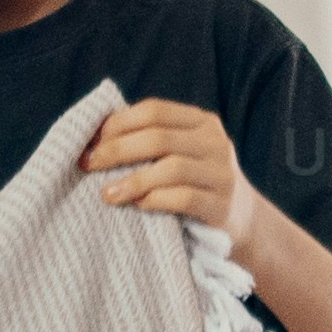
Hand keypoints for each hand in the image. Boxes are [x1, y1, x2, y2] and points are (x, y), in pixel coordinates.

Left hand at [81, 97, 262, 253]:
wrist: (243, 220)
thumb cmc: (194, 184)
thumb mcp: (179, 153)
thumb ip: (150, 141)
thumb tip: (93, 138)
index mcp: (201, 121)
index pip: (154, 110)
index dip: (118, 123)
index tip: (90, 142)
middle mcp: (215, 142)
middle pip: (158, 137)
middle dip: (117, 150)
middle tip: (88, 165)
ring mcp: (222, 173)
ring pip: (172, 168)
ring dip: (133, 180)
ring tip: (106, 194)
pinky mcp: (222, 204)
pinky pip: (184, 198)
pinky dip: (156, 200)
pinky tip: (138, 206)